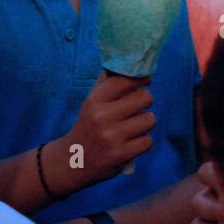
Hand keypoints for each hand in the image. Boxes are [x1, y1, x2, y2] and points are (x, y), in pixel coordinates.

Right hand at [61, 72, 154, 186]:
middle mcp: (102, 117)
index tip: (145, 80)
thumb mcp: (91, 102)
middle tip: (138, 106)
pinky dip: (143, 142)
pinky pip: (148, 141)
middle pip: (145, 97)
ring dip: (145, 123)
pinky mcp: (121, 155)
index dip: (141, 78)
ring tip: (134, 127)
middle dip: (145, 101)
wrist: (73, 161)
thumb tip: (127, 62)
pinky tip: (131, 142)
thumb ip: (107, 82)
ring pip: (150, 119)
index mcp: (95, 100)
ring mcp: (112, 137)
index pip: (126, 79)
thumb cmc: (88, 125)